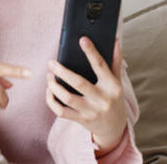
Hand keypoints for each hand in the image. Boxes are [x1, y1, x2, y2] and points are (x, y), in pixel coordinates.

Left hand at [45, 37, 127, 153]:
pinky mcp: (81, 120)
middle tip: (51, 62)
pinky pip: (61, 112)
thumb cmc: (113, 98)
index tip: (82, 40)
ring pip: (67, 98)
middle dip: (62, 71)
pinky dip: (51, 101)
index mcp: (112, 86)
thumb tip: (115, 41)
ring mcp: (91, 111)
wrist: (114, 127)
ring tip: (49, 76)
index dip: (91, 52)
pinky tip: (49, 91)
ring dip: (54, 86)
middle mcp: (102, 99)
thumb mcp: (117, 81)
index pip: (101, 66)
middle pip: (79, 83)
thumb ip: (115, 61)